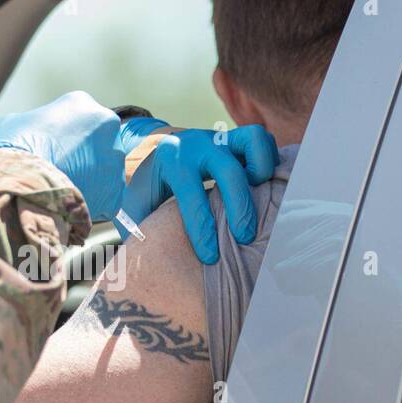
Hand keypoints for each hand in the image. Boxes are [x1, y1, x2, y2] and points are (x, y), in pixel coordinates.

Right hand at [0, 91, 124, 219]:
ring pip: (106, 170)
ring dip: (91, 179)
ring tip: (65, 188)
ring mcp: (115, 158)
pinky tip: (71, 202)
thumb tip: (39, 131)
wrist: (22, 182)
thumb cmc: (14, 148)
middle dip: (86, 155)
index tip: (57, 149)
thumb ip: (38, 122)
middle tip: (64, 169)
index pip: (84, 119)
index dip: (70, 136)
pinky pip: (107, 198)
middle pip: (101, 142)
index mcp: (83, 103)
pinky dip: (93, 202)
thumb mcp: (19, 121)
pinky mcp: (116, 190)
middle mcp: (107, 124)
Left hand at [116, 120, 277, 263]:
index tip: (210, 257)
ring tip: (261, 197)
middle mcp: (198, 144)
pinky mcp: (236, 137)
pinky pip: (263, 141)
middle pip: (229, 171)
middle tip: (243, 237)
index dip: (202, 230)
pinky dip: (269, 161)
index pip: (191, 196)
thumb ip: (136, 228)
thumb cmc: (144, 185)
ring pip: (253, 141)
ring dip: (261, 170)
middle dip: (239, 208)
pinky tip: (264, 186)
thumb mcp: (132, 203)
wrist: (151, 148)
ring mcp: (220, 137)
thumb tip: (138, 265)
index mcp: (171, 160)